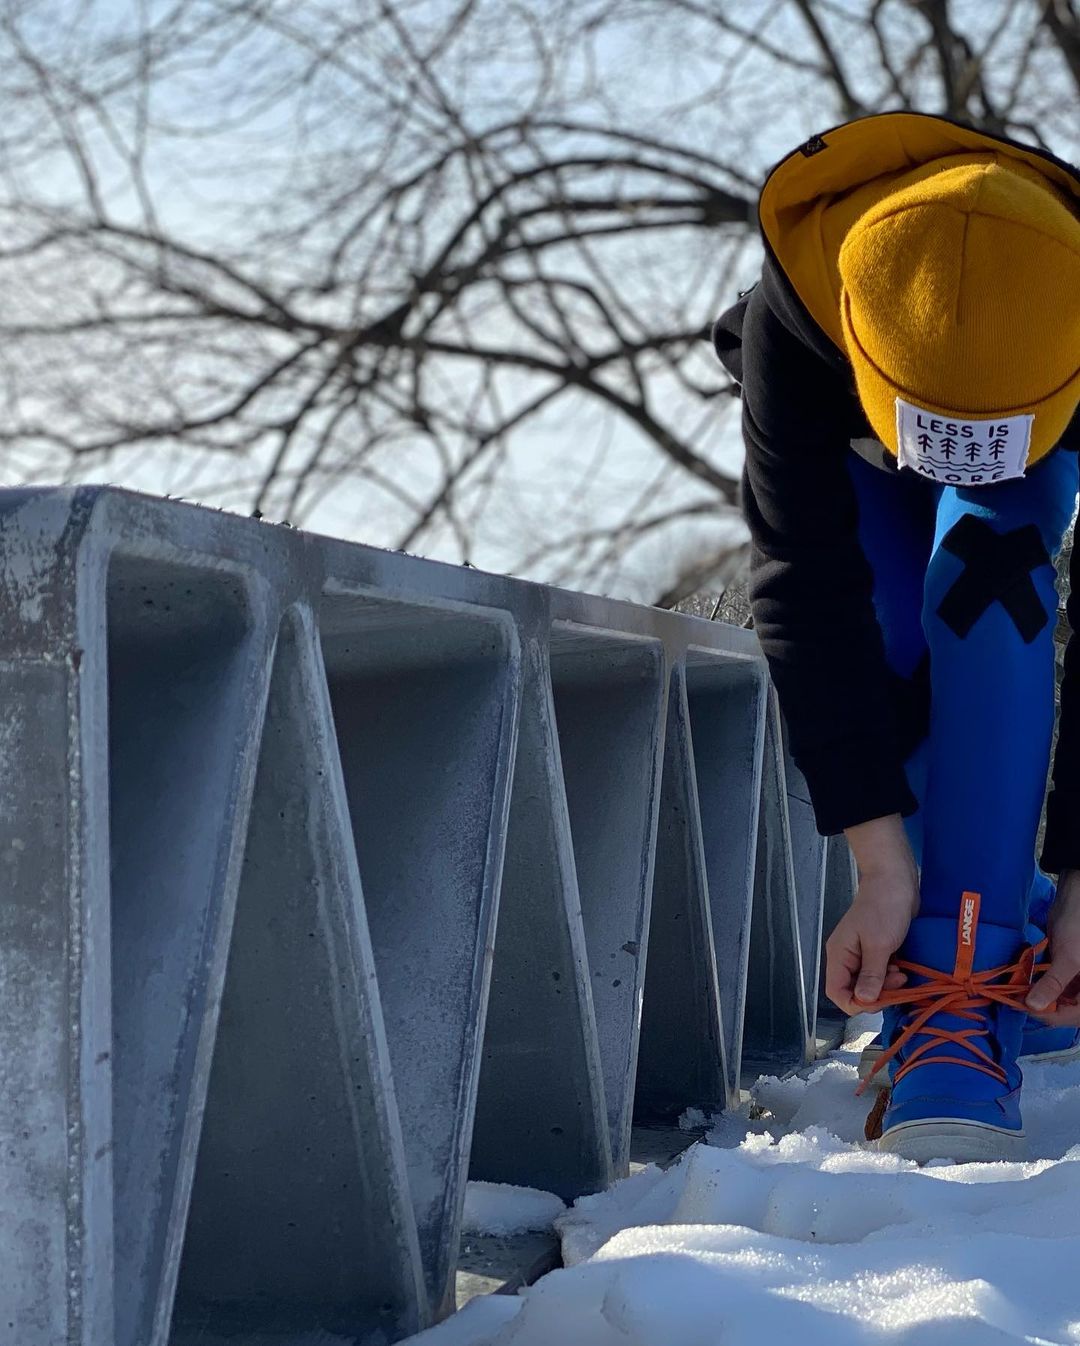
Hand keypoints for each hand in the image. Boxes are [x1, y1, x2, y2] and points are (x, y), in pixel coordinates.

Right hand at [825, 815, 919, 1014]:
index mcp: (839, 955)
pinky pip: (880, 972)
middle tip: (897, 982)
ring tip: (902, 973)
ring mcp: (861, 953)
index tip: (879, 1000)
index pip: (836, 992)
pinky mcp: (877, 949)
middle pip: (853, 990)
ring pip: (869, 983)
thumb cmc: (884, 909)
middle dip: (876, 993)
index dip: (855, 1003)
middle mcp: (847, 957)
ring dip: (886, 985)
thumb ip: (871, 974)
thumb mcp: (879, 944)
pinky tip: (902, 968)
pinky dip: (891, 975)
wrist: (895, 880)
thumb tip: (862, 1001)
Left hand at [1026, 869, 1079, 1022]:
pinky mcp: (1062, 971)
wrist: (1075, 902)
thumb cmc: (1079, 929)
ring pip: (1051, 998)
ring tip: (1014, 989)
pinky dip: (1035, 982)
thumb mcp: (1069, 959)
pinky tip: (1021, 979)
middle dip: (1036, 1004)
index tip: (1019, 1005)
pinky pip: (1048, 984)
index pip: (1067, 1016)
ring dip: (1033, 994)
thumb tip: (1032, 1006)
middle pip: (1059, 1010)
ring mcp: (1074, 982)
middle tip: (1013, 997)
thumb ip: (1052, 984)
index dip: (1043, 1014)